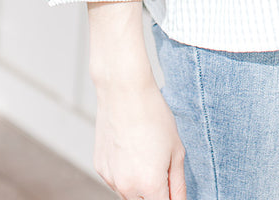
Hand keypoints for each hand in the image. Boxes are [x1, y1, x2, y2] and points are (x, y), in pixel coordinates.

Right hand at [88, 1, 186, 198]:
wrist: (124, 91)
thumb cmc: (153, 115)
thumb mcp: (176, 150)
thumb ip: (178, 184)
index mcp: (150, 186)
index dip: (170, 197)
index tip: (171, 187)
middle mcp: (127, 188)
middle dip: (155, 192)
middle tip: (161, 165)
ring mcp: (111, 178)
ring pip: (129, 193)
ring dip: (139, 184)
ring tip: (145, 152)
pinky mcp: (100, 168)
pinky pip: (116, 179)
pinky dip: (124, 171)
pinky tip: (130, 148)